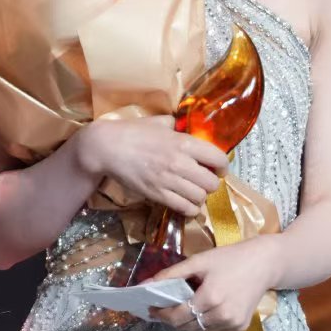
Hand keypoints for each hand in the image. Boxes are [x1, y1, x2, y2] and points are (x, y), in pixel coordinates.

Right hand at [77, 114, 228, 216]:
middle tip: (204, 180)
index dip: (223, 165)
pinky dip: (190, 208)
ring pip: (200, 198)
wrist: (107, 147)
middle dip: (212, 183)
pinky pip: (184, 208)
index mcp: (183, 142)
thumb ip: (177, 126)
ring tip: (194, 191)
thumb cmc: (132, 131)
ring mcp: (168, 181)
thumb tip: (188, 127)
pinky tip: (186, 202)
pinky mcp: (157, 195)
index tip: (219, 168)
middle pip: (212, 183)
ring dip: (200, 196)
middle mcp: (179, 163)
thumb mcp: (159, 122)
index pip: (218, 158)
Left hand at [142, 237, 278, 330]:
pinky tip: (204, 310)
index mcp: (210, 297)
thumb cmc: (230, 259)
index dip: (161, 313)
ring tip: (183, 306)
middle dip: (172, 318)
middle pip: (187, 325)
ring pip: (200, 330)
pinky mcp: (240, 328)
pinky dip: (205, 324)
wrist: (264, 264)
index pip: (177, 315)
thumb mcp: (199, 261)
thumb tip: (146, 283)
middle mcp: (222, 315)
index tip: (150, 308)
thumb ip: (172, 273)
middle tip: (163, 307)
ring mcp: (233, 324)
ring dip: (188, 322)